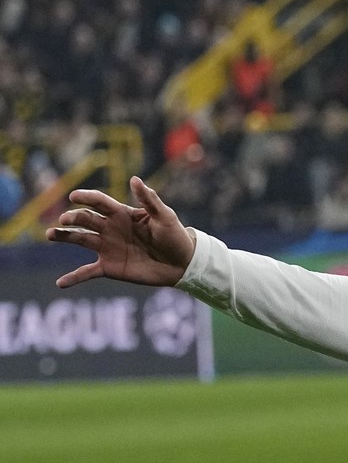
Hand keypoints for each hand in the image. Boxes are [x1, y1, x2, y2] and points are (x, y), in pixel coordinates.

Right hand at [46, 176, 195, 288]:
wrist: (182, 263)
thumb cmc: (175, 236)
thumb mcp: (165, 216)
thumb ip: (149, 200)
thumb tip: (134, 179)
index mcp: (122, 214)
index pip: (99, 202)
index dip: (86, 198)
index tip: (74, 196)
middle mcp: (110, 229)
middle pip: (86, 219)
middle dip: (73, 218)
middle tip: (64, 219)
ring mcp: (107, 248)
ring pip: (80, 239)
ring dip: (64, 236)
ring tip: (50, 235)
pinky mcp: (109, 267)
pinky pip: (87, 272)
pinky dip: (73, 278)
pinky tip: (60, 283)